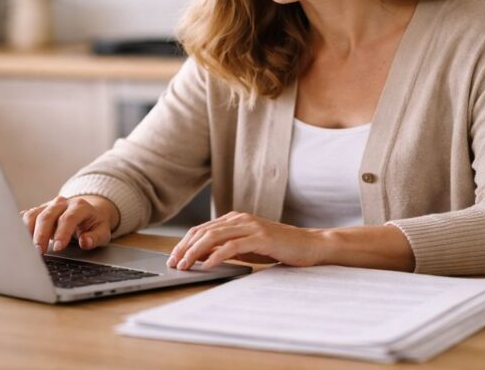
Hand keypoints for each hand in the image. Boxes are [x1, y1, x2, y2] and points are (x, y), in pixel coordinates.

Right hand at [21, 195, 118, 253]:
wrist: (88, 211)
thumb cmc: (94, 224)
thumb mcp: (102, 231)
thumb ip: (95, 237)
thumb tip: (85, 242)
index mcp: (79, 206)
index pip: (68, 218)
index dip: (62, 233)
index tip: (57, 248)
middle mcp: (62, 203)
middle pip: (47, 215)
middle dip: (41, 234)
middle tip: (39, 252)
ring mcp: (49, 206)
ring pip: (34, 214)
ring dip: (28, 231)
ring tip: (27, 248)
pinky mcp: (39, 210)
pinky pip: (27, 216)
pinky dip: (21, 227)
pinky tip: (19, 239)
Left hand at [167, 211, 325, 269]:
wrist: (310, 245)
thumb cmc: (279, 248)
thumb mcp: (248, 249)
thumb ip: (226, 249)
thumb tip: (201, 257)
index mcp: (235, 219)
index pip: (202, 229)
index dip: (185, 243)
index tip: (173, 257)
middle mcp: (240, 219)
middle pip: (204, 231)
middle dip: (185, 248)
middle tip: (174, 263)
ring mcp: (251, 226)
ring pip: (214, 236)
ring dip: (195, 252)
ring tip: (185, 265)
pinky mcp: (261, 237)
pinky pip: (232, 246)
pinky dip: (216, 255)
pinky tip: (207, 265)